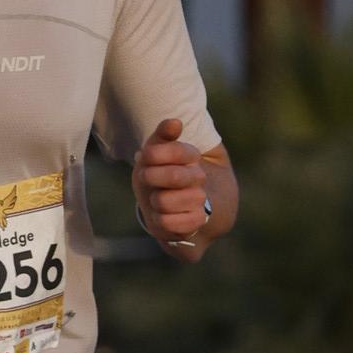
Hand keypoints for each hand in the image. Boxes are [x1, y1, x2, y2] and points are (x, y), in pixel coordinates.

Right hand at [133, 117, 219, 259]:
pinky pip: (171, 224)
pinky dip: (191, 218)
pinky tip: (199, 214)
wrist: (209, 210)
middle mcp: (144, 184)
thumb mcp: (188, 152)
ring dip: (192, 198)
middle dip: (190, 176)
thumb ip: (176, 138)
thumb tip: (174, 122)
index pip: (154, 152)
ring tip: (199, 197)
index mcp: (147, 160)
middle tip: (200, 177)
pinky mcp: (160, 230)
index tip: (196, 156)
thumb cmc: (194, 175)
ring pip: (165, 201)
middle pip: (164, 176)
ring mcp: (150, 207)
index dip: (182, 153)